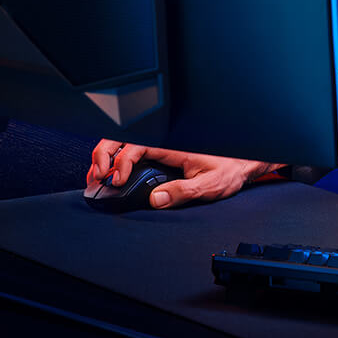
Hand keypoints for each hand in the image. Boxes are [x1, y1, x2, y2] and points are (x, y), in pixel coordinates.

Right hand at [86, 140, 277, 208]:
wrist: (241, 164)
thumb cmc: (229, 170)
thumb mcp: (209, 185)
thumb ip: (183, 192)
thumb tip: (156, 200)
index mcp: (173, 145)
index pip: (137, 145)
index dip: (122, 160)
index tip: (117, 179)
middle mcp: (164, 143)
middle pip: (123, 138)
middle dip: (103, 153)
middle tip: (96, 176)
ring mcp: (161, 148)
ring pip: (124, 144)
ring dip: (106, 157)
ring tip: (96, 177)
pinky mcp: (160, 155)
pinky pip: (132, 153)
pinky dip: (115, 161)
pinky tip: (109, 176)